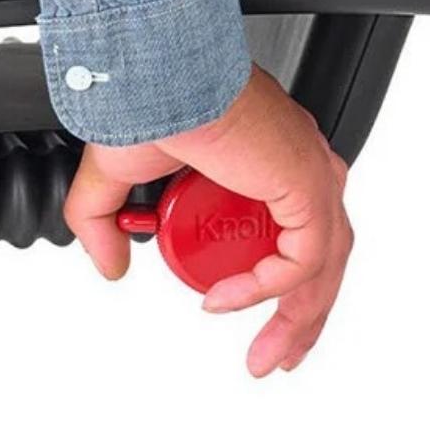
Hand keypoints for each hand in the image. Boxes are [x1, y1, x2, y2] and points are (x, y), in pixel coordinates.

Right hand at [64, 66, 353, 376]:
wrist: (159, 71)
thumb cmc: (151, 97)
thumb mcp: (118, 176)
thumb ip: (107, 223)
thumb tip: (111, 266)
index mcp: (271, 158)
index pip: (296, 230)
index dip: (275, 283)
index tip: (232, 308)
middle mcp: (300, 167)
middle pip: (323, 259)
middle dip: (301, 318)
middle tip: (272, 357)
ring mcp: (311, 175)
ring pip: (322, 268)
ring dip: (296, 320)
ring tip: (264, 356)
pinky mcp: (308, 187)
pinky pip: (301, 260)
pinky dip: (264, 289)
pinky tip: (225, 299)